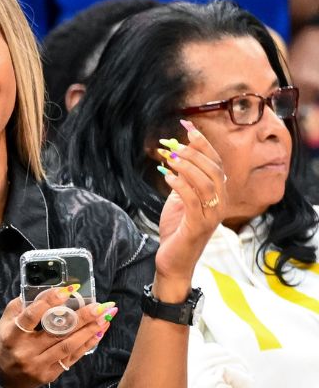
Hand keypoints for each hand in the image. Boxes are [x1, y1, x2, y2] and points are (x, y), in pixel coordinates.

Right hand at [0, 288, 115, 387]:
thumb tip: (44, 290)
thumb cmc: (3, 345)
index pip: (32, 315)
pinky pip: (72, 358)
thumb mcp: (4, 323)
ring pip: (69, 345)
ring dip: (90, 330)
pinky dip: (87, 344)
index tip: (68, 289)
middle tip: (100, 305)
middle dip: (82, 317)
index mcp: (12, 335)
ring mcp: (39, 365)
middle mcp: (26, 351)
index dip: (50, 301)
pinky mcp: (50, 375)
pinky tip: (98, 333)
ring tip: (105, 317)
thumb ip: (21, 307)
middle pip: (58, 332)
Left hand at [155, 121, 226, 291]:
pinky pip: (192, 200)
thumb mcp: (180, 200)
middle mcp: (220, 203)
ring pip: (205, 183)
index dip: (204, 143)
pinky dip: (179, 185)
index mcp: (218, 194)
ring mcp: (212, 215)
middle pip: (214, 170)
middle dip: (194, 154)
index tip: (188, 126)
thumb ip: (182, 179)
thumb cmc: (177, 229)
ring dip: (186, 167)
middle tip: (174, 146)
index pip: (216, 163)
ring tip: (168, 159)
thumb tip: (174, 154)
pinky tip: (166, 177)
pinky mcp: (199, 226)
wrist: (174, 260)